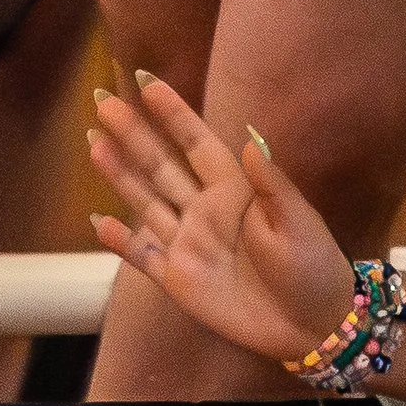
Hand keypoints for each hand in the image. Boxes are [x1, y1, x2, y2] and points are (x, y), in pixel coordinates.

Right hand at [89, 74, 355, 363]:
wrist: (310, 324)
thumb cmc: (311, 264)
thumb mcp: (298, 221)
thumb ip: (270, 184)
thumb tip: (249, 140)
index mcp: (235, 189)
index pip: (196, 142)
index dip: (172, 113)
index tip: (145, 80)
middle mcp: (206, 210)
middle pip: (161, 165)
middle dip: (133, 134)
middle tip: (103, 101)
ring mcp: (189, 244)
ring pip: (146, 201)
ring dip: (120, 174)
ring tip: (94, 143)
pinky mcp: (179, 279)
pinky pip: (143, 255)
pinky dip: (120, 241)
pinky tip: (97, 221)